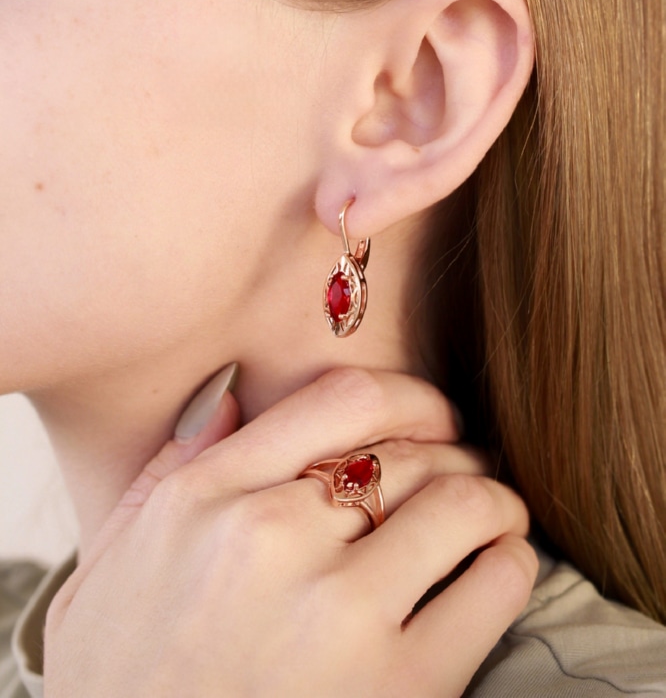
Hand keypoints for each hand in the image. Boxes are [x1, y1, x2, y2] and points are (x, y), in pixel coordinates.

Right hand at [44, 367, 536, 696]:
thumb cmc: (115, 688)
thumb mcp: (107, 570)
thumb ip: (169, 469)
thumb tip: (234, 393)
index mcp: (206, 498)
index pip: (346, 399)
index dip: (412, 399)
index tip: (433, 417)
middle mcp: (271, 537)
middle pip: (410, 450)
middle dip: (455, 451)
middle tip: (470, 470)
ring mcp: (337, 611)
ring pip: (461, 501)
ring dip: (493, 499)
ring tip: (495, 514)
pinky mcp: (398, 688)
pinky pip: (493, 584)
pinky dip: (511, 562)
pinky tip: (500, 568)